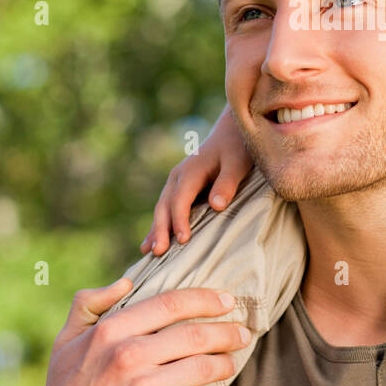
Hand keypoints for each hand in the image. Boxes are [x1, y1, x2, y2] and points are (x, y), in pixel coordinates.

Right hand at [19, 277, 250, 385]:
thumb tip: (126, 282)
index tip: (227, 301)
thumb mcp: (64, 343)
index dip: (206, 299)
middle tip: (242, 333)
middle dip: (227, 332)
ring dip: (225, 365)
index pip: (170, 303)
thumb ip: (89, 304)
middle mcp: (128, 356)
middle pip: (195, 334)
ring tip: (231, 364)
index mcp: (109, 332)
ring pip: (204, 369)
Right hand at [140, 103, 253, 254]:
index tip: (183, 240)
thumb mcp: (237, 164)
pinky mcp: (179, 189)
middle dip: (160, 229)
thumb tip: (216, 206)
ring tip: (149, 252)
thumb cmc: (236, 150)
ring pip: (162, 208)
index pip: (181, 199)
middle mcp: (177, 177)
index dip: (180, 220)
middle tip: (158, 252)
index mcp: (190, 171)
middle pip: (165, 206)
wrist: (230, 134)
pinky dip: (158, 225)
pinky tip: (150, 242)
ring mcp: (175, 183)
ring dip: (156, 229)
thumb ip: (227, 184)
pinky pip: (166, 208)